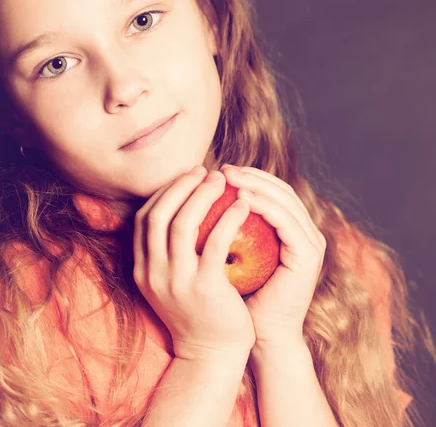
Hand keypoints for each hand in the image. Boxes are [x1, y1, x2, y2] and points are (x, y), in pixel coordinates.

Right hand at [133, 166, 256, 360]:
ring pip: (182, 223)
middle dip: (181, 186)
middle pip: (159, 215)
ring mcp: (176, 281)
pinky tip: (243, 205)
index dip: (164, 193)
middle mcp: (152, 273)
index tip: (186, 179)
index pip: (144, 219)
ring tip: (223, 181)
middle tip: (205, 171)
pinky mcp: (204, 287)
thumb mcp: (172, 281)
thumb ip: (169, 252)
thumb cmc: (199, 311)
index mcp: (142, 268)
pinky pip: (216, 242)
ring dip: (202, 195)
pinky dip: (228, 218)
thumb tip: (183, 209)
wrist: (212, 354)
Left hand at [220, 165, 326, 346]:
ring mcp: (311, 244)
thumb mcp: (228, 254)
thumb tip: (194, 198)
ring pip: (284, 199)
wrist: (260, 337)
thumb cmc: (237, 296)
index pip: (270, 191)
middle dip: (250, 174)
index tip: (215, 171)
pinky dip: (264, 206)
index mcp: (289, 230)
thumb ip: (223, 227)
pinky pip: (286, 222)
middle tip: (221, 168)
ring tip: (227, 177)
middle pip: (279, 189)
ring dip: (255, 184)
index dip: (246, 176)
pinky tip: (239, 199)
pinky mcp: (309, 257)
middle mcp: (305, 232)